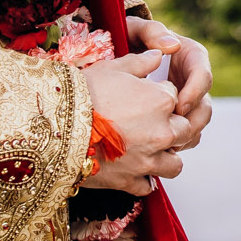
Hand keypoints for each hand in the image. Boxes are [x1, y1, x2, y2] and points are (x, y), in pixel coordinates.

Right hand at [80, 51, 185, 195]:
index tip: (145, 96)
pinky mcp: (130, 181)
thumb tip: (158, 55)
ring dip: (166, 157)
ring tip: (150, 150)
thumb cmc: (84, 92)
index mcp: (162, 101)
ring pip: (175, 164)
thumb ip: (141, 62)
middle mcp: (162, 132)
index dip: (160, 94)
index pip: (175, 95)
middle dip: (173, 126)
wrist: (57, 127)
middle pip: (184, 130)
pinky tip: (132, 169)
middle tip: (152, 123)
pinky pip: (147, 186)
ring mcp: (148, 160)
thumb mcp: (113, 68)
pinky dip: (142, 179)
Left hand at [126, 15, 213, 149]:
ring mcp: (187, 100)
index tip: (177, 106)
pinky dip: (177, 144)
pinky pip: (186, 135)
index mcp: (191, 57)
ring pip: (198, 124)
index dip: (194, 93)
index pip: (203, 76)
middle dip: (192, 122)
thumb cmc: (130, 38)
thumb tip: (173, 45)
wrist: (119, 56)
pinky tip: (160, 150)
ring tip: (166, 145)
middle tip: (174, 134)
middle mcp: (193, 80)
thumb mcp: (137, 30)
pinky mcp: (177, 116)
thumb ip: (152, 33)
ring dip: (186, 137)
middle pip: (205, 105)